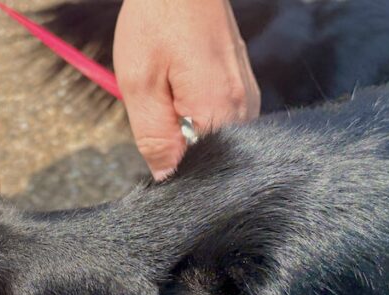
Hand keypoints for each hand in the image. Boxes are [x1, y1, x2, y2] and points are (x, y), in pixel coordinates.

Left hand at [113, 0, 260, 178]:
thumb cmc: (158, 21)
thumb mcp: (140, 83)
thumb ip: (153, 138)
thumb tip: (166, 179)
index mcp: (221, 111)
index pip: (201, 170)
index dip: (173, 168)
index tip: (153, 148)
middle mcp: (245, 109)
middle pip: (211, 155)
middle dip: (179, 147)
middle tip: (156, 108)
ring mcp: (248, 96)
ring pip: (214, 137)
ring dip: (185, 127)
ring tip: (167, 90)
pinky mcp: (242, 86)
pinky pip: (219, 117)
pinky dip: (195, 112)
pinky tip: (179, 87)